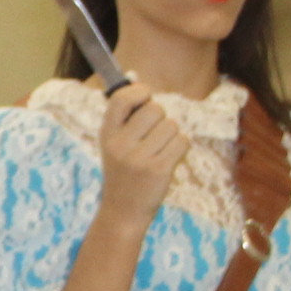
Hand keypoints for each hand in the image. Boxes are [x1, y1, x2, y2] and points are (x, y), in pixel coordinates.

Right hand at [93, 83, 188, 224]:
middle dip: (161, 118)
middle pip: (155, 109)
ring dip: (172, 135)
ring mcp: (139, 158)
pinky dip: (181, 147)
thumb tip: (135, 78)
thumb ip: (125, 115)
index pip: (121, 98)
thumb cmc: (123, 172)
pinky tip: (170, 158)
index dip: (139, 91)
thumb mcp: (114, 143)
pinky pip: (182, 141)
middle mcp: (120, 145)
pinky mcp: (159, 170)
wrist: (123, 212)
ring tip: (160, 151)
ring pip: (172, 125)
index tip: (145, 97)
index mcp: (107, 134)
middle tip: (154, 135)